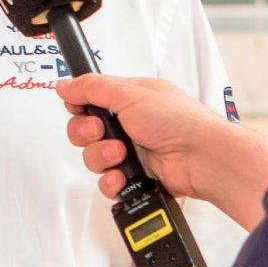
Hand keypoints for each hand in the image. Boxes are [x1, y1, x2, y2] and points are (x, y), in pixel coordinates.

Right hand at [58, 75, 218, 201]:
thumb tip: (66, 84)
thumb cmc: (178, 120)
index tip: (80, 109)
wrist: (201, 157)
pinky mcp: (134, 176)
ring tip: (121, 154)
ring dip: (102, 156)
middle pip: (85, 131)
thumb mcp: (130, 92)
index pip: (89, 102)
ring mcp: (132, 152)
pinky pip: (107, 182)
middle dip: (87, 133)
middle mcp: (128, 125)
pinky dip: (111, 180)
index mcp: (129, 99)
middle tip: (102, 131)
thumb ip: (93, 87)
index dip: (78, 107)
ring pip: (93, 158)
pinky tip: (122, 175)